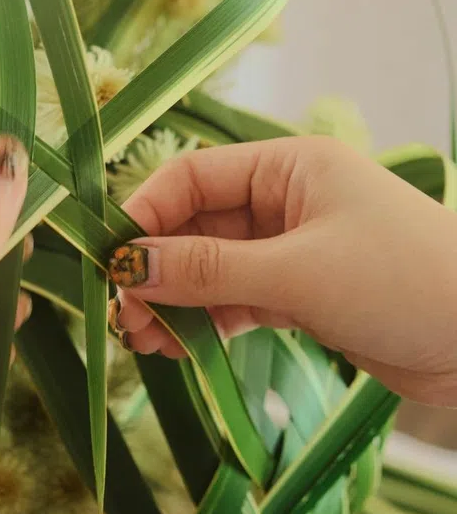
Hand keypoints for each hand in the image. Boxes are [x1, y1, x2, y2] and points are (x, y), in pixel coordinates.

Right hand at [108, 136, 456, 405]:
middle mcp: (283, 201)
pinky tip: (178, 347)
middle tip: (124, 311)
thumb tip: (130, 266)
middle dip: (157, 268)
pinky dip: (205, 322)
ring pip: (210, 268)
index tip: (111, 257)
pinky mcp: (295, 293)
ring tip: (142, 339)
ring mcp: (287, 249)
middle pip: (196, 226)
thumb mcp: (298, 272)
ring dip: (175, 301)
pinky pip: (233, 300)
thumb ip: (209, 269)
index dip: (147, 213)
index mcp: (287, 167)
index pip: (194, 177)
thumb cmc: (403, 282)